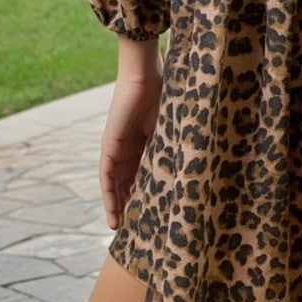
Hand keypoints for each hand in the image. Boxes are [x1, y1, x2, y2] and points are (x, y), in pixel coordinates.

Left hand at [99, 49, 163, 230]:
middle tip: (136, 226)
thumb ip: (175, 144)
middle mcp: (129, 145)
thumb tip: (194, 167)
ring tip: (122, 226)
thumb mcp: (172, 126)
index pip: (143, 171)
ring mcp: (117, 146)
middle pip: (127, 180)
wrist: (145, 75)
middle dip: (130, 202)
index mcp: (146, 139)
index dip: (146, 190)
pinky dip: (109, 195)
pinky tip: (113, 212)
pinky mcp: (109, 146)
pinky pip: (107, 176)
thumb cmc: (164, 93)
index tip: (153, 210)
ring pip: (115, 182)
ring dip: (117, 204)